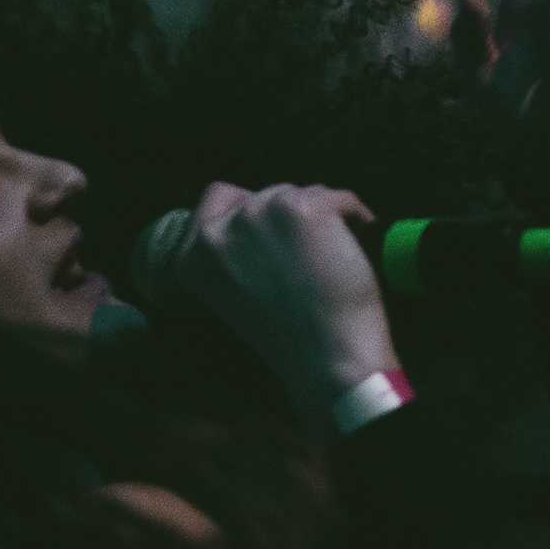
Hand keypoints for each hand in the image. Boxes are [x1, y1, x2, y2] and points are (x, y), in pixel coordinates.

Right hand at [180, 181, 398, 420]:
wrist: (326, 356)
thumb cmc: (288, 334)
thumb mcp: (233, 294)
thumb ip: (232, 252)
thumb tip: (256, 216)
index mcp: (192, 256)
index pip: (216, 196)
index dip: (250, 210)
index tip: (275, 234)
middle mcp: (219, 229)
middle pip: (266, 193)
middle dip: (290, 216)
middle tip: (309, 257)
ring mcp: (261, 214)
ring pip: (303, 192)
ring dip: (322, 216)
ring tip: (330, 260)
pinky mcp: (305, 207)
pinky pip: (341, 198)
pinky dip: (355, 216)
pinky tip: (357, 246)